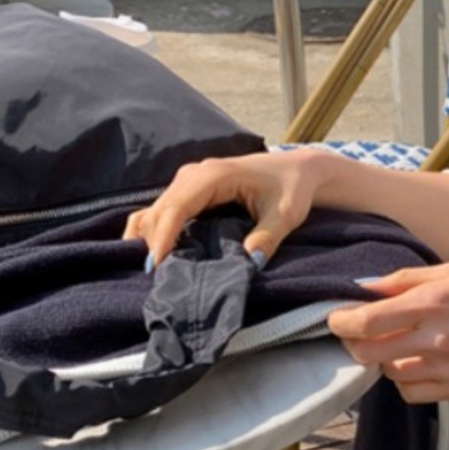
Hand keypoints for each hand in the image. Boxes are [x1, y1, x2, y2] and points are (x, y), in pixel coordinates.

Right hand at [123, 149, 326, 267]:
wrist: (298, 170)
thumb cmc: (293, 188)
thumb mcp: (286, 214)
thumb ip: (268, 238)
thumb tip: (249, 264)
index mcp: (215, 175)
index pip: (178, 206)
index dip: (163, 236)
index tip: (157, 265)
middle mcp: (195, 174)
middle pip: (160, 210)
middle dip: (153, 242)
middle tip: (156, 279)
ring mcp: (189, 181)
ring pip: (156, 211)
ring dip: (151, 239)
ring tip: (156, 271)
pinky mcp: (190, 191)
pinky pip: (164, 211)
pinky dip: (157, 232)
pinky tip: (160, 257)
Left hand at [328, 264, 448, 402]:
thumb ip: (406, 279)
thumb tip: (365, 288)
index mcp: (433, 303)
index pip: (366, 321)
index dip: (341, 321)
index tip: (337, 318)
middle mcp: (436, 339)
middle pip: (368, 352)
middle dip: (355, 341)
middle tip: (361, 331)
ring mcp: (447, 368)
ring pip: (388, 373)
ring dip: (383, 359)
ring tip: (397, 344)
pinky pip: (412, 392)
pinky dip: (404, 380)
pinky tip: (416, 363)